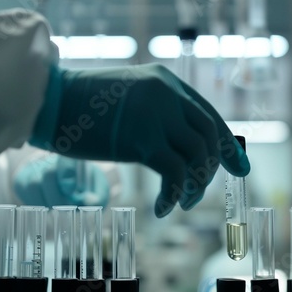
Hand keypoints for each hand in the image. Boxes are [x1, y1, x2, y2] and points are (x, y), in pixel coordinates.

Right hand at [30, 63, 250, 216]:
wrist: (50, 102)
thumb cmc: (87, 107)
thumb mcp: (133, 101)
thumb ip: (161, 115)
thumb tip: (187, 148)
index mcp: (168, 83)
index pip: (211, 116)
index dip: (229, 146)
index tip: (241, 168)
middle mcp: (168, 94)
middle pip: (210, 137)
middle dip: (212, 170)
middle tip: (196, 194)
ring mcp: (156, 114)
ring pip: (197, 155)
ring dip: (195, 186)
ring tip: (182, 202)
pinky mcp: (141, 139)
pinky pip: (174, 173)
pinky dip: (173, 196)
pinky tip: (162, 209)